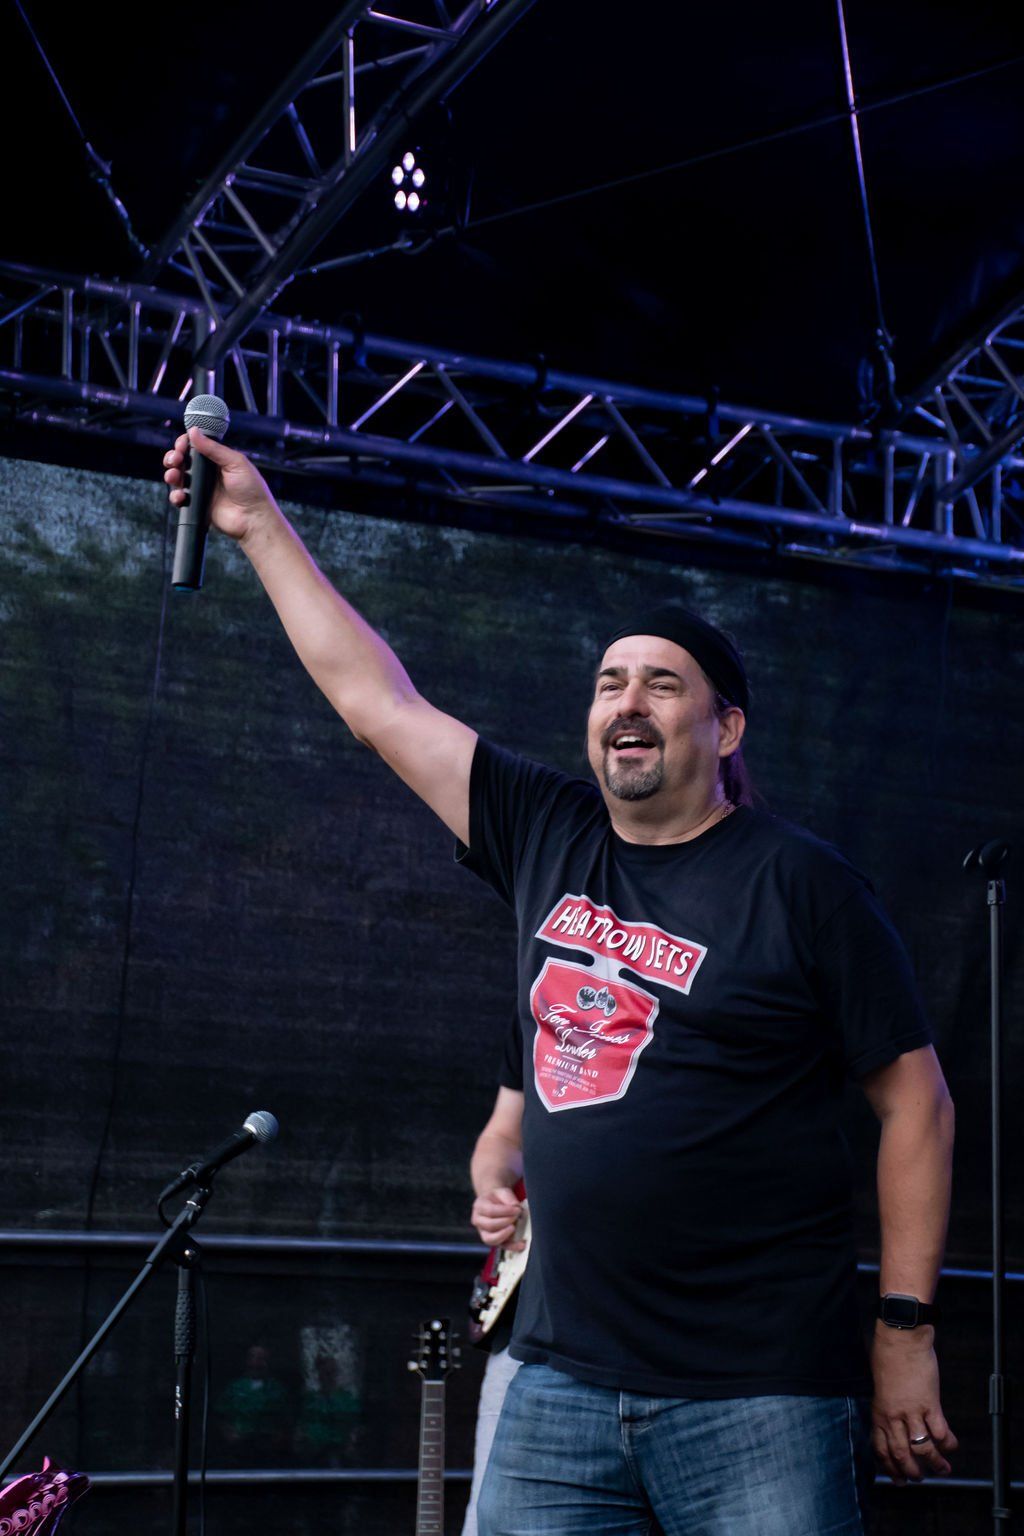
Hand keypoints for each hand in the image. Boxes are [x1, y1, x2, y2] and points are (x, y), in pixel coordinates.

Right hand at [163, 428, 276, 541]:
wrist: (254, 518)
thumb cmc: (251, 489)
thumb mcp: (235, 462)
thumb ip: (213, 448)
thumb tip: (193, 431)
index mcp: (217, 459)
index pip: (195, 446)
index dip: (184, 443)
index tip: (181, 445)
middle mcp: (207, 472)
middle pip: (181, 460)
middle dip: (173, 457)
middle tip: (176, 459)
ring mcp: (200, 488)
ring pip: (177, 477)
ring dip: (171, 474)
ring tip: (173, 476)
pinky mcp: (196, 504)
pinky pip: (179, 498)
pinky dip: (175, 496)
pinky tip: (181, 496)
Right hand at [471, 1186, 524, 1249]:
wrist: (495, 1203)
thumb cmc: (498, 1198)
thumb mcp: (502, 1192)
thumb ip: (508, 1197)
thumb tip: (515, 1206)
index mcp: (479, 1206)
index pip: (490, 1211)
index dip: (505, 1211)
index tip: (517, 1209)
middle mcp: (478, 1221)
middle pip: (490, 1225)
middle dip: (506, 1222)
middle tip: (517, 1217)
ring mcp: (484, 1233)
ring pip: (491, 1239)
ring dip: (505, 1235)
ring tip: (514, 1228)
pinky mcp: (493, 1241)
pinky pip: (501, 1247)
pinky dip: (512, 1247)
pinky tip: (521, 1244)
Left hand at [871, 1323, 957, 1484]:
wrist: (901, 1336)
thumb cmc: (887, 1354)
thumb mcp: (879, 1384)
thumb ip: (885, 1404)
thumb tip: (893, 1420)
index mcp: (879, 1411)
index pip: (881, 1448)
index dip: (890, 1467)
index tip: (898, 1478)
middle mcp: (893, 1415)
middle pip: (901, 1454)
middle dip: (912, 1472)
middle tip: (920, 1479)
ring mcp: (912, 1410)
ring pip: (922, 1449)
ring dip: (934, 1464)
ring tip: (943, 1470)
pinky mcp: (930, 1403)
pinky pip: (940, 1432)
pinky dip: (948, 1443)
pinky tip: (951, 1446)